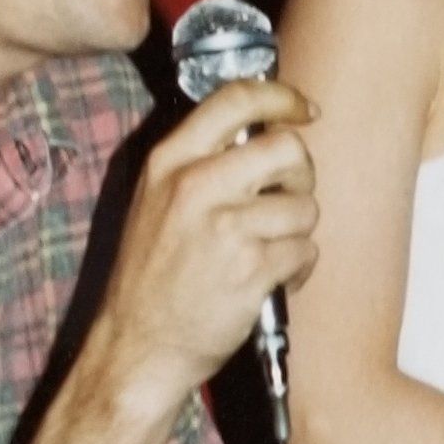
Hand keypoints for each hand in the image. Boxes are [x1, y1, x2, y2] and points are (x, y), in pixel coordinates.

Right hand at [94, 78, 320, 417]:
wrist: (138, 347)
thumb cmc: (151, 278)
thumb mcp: (155, 201)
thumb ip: (199, 163)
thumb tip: (262, 133)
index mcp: (169, 161)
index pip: (236, 99)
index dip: (283, 97)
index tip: (306, 109)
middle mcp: (195, 185)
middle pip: (288, 148)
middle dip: (302, 176)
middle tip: (288, 200)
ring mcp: (224, 227)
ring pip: (305, 206)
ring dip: (299, 232)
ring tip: (271, 252)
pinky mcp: (250, 268)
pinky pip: (306, 251)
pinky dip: (299, 268)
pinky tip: (273, 280)